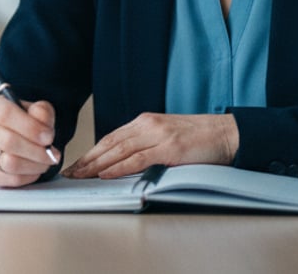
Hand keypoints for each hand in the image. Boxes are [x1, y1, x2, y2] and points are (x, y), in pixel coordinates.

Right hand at [0, 95, 57, 186]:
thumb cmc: (26, 123)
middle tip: (53, 155)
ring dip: (34, 166)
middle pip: (8, 142)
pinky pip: (8, 179)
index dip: (30, 127)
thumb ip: (43, 113)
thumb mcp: (38, 111)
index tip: (48, 137)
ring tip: (45, 162)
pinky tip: (33, 170)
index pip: (6, 114)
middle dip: (37, 151)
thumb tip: (43, 127)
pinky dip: (27, 177)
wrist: (14, 137)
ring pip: (8, 163)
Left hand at [62, 113, 237, 178]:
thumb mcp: (166, 138)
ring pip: (119, 150)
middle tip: (69, 172)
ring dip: (97, 164)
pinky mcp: (170, 147)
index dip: (91, 152)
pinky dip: (119, 167)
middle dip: (87, 159)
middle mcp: (148, 125)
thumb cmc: (199, 139)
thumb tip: (123, 163)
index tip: (76, 164)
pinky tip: (105, 174)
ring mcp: (158, 135)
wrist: (228, 134)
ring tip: (80, 176)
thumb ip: (146, 145)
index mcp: (145, 121)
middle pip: (109, 143)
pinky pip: (139, 158)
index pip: (110, 138)